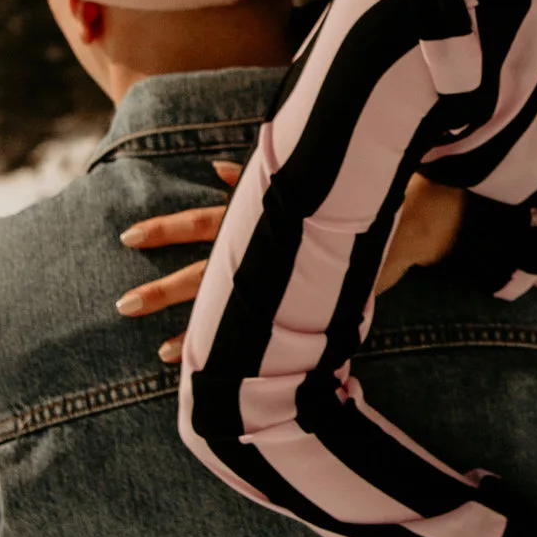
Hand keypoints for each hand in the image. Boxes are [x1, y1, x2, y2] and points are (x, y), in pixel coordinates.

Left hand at [117, 167, 466, 362]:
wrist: (416, 218)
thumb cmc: (350, 199)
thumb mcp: (300, 187)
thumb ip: (255, 185)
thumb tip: (219, 167)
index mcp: (260, 218)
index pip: (200, 222)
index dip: (163, 229)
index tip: (125, 238)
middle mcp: (269, 251)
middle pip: (202, 272)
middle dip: (160, 292)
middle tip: (121, 306)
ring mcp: (290, 281)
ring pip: (232, 310)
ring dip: (192, 333)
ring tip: (158, 351)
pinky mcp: (315, 304)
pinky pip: (273, 338)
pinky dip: (239, 353)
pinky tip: (211, 369)